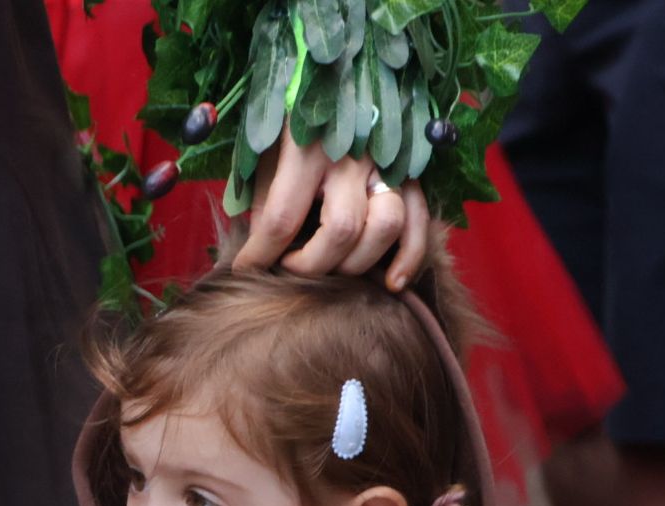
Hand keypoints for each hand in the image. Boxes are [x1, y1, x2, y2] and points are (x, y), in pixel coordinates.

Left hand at [232, 121, 429, 290]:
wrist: (333, 63)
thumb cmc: (288, 113)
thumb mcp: (262, 146)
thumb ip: (262, 193)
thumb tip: (261, 243)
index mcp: (303, 148)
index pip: (282, 218)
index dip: (261, 255)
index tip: (245, 269)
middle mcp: (349, 155)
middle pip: (340, 230)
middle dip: (312, 266)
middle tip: (291, 268)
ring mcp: (385, 161)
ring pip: (385, 226)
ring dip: (358, 264)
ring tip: (334, 272)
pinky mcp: (409, 168)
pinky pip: (419, 220)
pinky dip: (411, 257)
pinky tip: (391, 283)